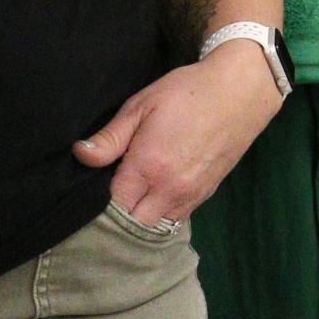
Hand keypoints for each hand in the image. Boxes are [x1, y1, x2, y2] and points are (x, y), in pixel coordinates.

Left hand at [73, 41, 282, 224]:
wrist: (237, 93)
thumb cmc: (184, 92)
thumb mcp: (141, 105)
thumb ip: (111, 137)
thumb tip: (80, 154)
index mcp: (149, 166)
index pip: (115, 203)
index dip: (102, 194)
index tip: (99, 179)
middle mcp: (171, 190)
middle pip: (135, 222)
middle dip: (121, 209)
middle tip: (116, 184)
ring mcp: (191, 196)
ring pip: (157, 225)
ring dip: (142, 214)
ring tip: (135, 189)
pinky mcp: (206, 195)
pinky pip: (178, 218)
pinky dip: (163, 211)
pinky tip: (156, 191)